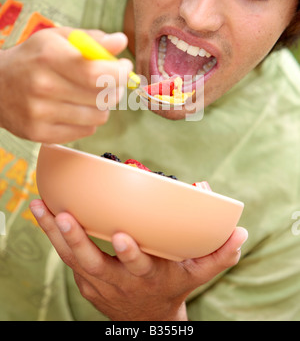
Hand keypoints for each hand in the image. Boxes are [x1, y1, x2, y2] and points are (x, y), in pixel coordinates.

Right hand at [0, 27, 131, 142]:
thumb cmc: (34, 58)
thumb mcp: (57, 39)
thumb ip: (92, 39)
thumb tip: (121, 42)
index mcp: (50, 57)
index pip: (97, 73)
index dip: (120, 72)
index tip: (125, 67)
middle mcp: (43, 86)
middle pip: (103, 97)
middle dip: (115, 88)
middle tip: (111, 81)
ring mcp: (40, 113)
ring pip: (98, 117)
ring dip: (102, 105)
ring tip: (91, 94)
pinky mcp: (40, 134)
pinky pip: (86, 131)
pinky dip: (88, 120)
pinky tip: (76, 108)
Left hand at [30, 199, 247, 320]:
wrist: (146, 317)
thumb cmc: (172, 285)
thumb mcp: (196, 274)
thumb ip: (218, 254)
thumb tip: (239, 231)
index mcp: (148, 276)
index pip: (139, 266)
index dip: (130, 253)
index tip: (123, 236)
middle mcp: (118, 280)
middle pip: (94, 263)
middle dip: (79, 241)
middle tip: (67, 217)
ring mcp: (97, 280)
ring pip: (71, 257)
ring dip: (55, 233)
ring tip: (42, 207)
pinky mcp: (83, 277)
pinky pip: (64, 254)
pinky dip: (51, 234)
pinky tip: (41, 211)